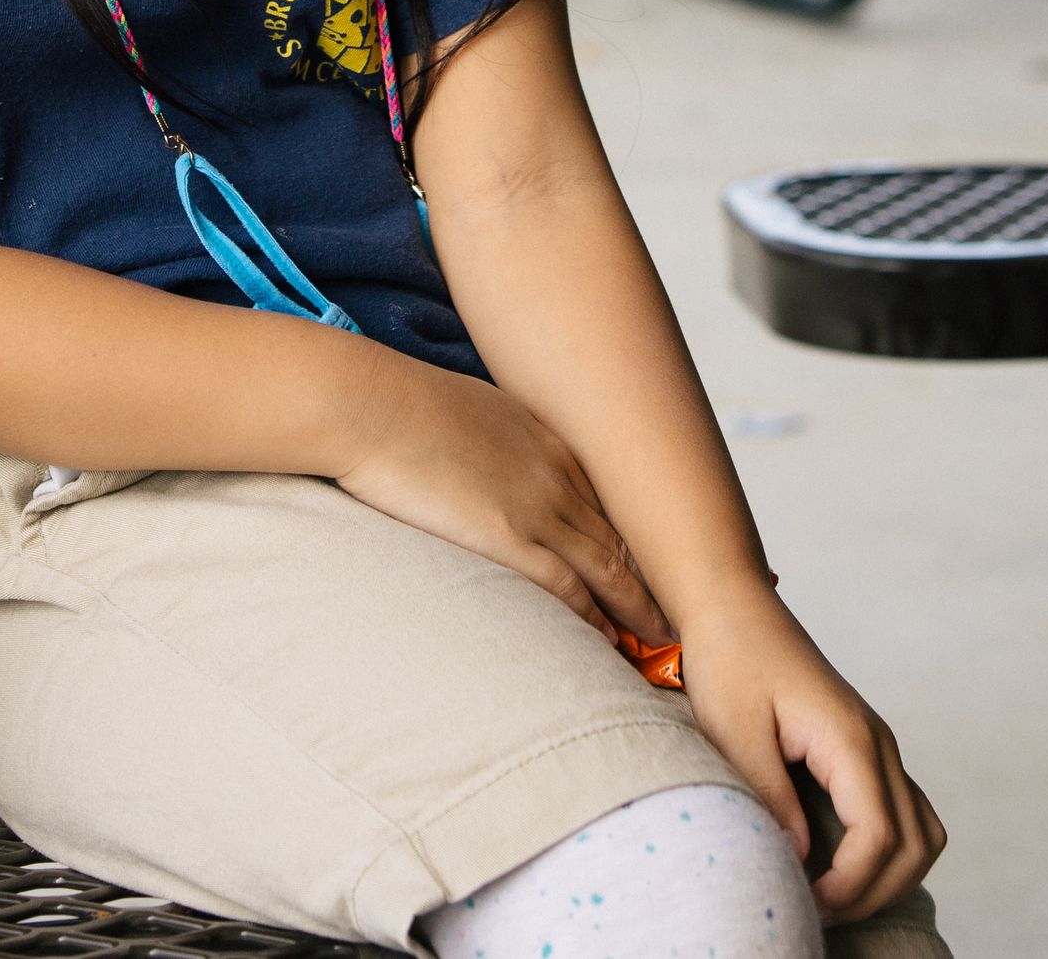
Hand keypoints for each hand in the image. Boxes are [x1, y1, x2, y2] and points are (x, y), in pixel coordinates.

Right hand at [328, 356, 665, 643]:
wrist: (369, 404)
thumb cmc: (400, 405)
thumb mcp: (469, 411)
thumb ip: (497, 442)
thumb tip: (489, 464)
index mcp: (549, 441)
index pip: (611, 502)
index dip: (636, 539)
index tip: (653, 565)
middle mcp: (558, 474)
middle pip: (624, 537)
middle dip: (655, 579)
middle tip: (679, 613)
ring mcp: (539, 506)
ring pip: (610, 568)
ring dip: (639, 608)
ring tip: (661, 640)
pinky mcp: (511, 537)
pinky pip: (571, 590)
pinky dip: (596, 620)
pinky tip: (609, 643)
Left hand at [666, 589, 947, 923]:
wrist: (733, 606)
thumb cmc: (729, 659)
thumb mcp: (734, 731)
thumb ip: (770, 795)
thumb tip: (800, 860)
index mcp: (850, 738)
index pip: (881, 836)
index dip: (850, 885)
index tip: (806, 902)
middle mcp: (879, 744)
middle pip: (917, 845)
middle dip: (874, 892)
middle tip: (816, 910)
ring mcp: (878, 746)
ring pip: (922, 833)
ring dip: (888, 876)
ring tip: (830, 895)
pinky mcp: (865, 749)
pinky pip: (902, 812)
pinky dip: (886, 850)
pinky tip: (837, 864)